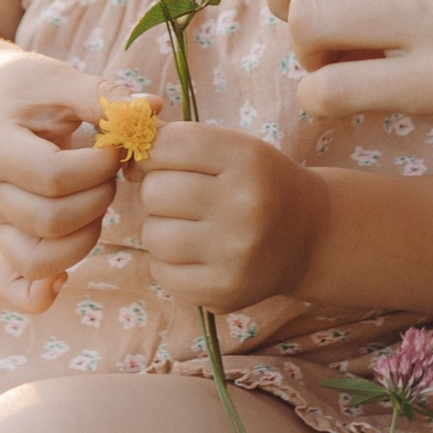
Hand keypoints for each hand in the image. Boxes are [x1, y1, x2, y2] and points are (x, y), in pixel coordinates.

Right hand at [0, 50, 121, 289]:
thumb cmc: (25, 87)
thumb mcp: (59, 79)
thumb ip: (103, 97)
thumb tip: (152, 109)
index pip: (52, 176)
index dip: (97, 167)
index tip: (116, 146)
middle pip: (49, 221)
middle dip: (97, 199)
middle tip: (113, 173)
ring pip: (37, 259)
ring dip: (83, 239)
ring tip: (97, 204)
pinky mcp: (4, 237)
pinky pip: (15, 283)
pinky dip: (41, 291)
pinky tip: (68, 275)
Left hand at [137, 121, 321, 313]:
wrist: (311, 235)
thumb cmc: (259, 183)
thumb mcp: (234, 148)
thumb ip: (179, 142)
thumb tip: (120, 147)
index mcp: (246, 158)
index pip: (167, 144)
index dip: (150, 151)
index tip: (157, 160)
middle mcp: (244, 205)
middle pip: (155, 191)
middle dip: (157, 191)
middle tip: (179, 196)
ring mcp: (235, 253)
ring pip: (153, 234)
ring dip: (160, 228)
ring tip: (188, 225)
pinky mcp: (224, 291)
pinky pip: (162, 272)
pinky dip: (168, 262)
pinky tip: (195, 253)